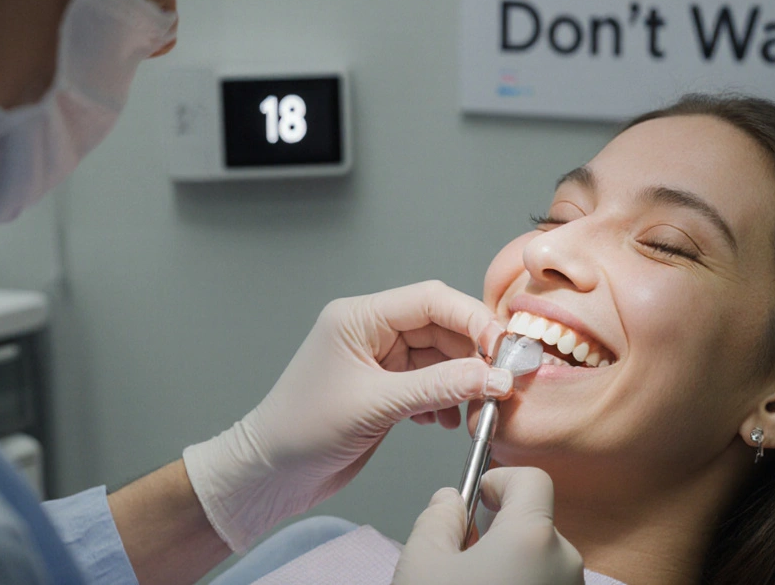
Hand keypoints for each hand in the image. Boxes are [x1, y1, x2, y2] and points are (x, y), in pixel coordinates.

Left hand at [182, 281, 513, 550]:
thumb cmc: (301, 431)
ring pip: (439, 358)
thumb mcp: (375, 406)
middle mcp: (370, 331)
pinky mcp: (385, 388)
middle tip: (502, 383)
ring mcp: (378, 360)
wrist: (270, 474)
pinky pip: (430, 382)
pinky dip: (447, 399)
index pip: (431, 300)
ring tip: (478, 409)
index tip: (505, 348)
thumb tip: (493, 377)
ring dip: (463, 381)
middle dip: (473, 355)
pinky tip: (448, 421)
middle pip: (441, 327)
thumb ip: (438, 388)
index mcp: (359, 317)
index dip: (473, 320)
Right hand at [393, 467, 584, 584]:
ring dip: (510, 562)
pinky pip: (546, 581)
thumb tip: (450, 502)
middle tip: (462, 556)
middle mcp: (564, 563)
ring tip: (473, 582)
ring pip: (539, 557)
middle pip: (533, 522)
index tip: (477, 495)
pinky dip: (522, 582)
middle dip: (499, 530)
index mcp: (532, 539)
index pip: (532, 479)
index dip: (500, 480)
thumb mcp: (423, 564)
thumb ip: (437, 519)